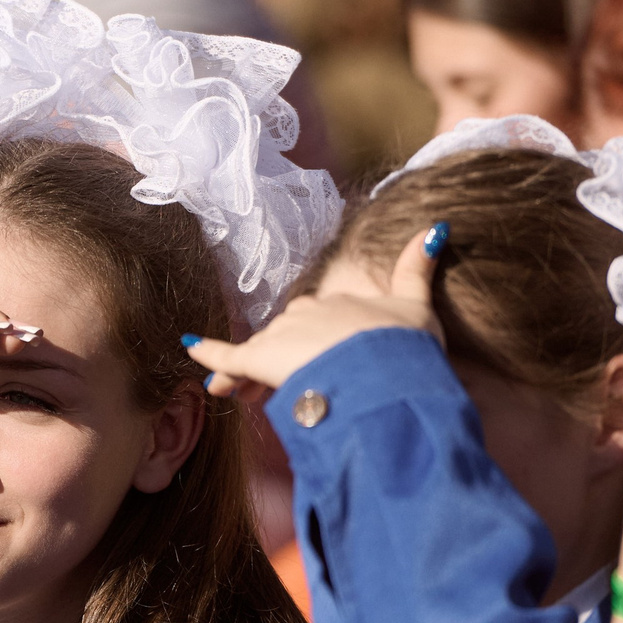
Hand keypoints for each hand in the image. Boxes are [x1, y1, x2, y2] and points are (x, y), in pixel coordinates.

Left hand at [193, 228, 444, 407]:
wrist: (386, 372)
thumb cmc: (405, 349)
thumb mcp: (419, 309)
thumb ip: (418, 270)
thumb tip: (434, 228)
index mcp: (337, 304)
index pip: (316, 323)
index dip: (315, 344)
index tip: (318, 363)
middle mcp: (306, 314)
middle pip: (288, 337)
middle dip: (286, 360)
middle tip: (284, 389)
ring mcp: (284, 336)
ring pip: (263, 353)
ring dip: (255, 373)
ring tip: (247, 394)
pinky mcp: (261, 358)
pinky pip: (226, 355)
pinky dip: (208, 351)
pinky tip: (189, 347)